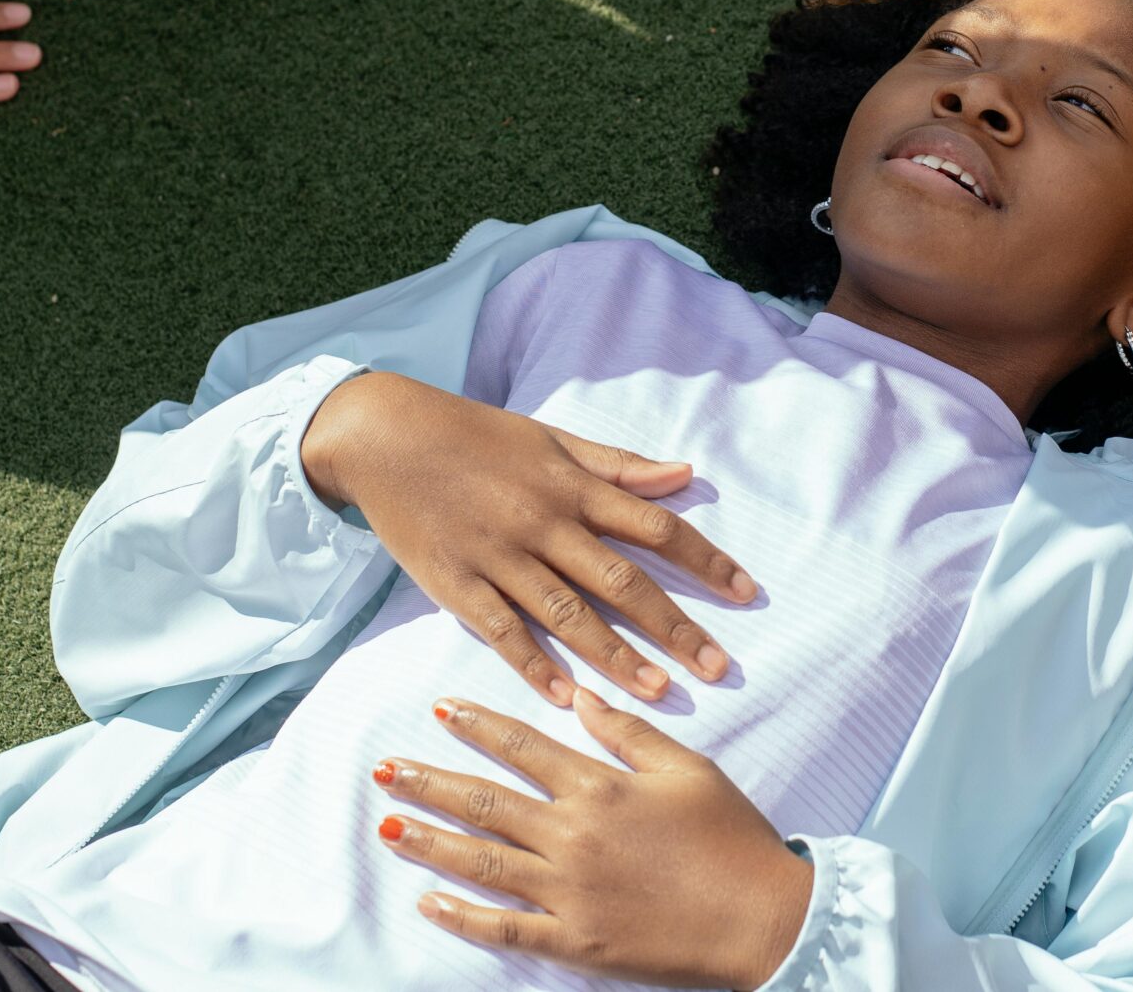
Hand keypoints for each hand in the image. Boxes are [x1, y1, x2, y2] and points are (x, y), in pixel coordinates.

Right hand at [303, 373, 757, 705]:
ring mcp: (498, 556)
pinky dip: (533, 664)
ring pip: (567, 614)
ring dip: (616, 656)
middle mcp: (544, 523)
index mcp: (573, 487)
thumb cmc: (477, 436)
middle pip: (622, 580)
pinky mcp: (455, 582)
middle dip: (674, 626)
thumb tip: (685, 476)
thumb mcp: (552, 439)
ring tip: (659, 692)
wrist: (386, 435)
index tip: (746, 592)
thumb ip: (618, 465)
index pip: (655, 527)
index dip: (705, 560)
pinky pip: (500, 630)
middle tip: (718, 667)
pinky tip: (565, 697)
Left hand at [375, 690, 814, 989]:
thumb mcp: (687, 768)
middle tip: (385, 769)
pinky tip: (429, 902)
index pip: (524, 745)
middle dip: (431, 782)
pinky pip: (504, 928)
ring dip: (431, 841)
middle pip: (487, 801)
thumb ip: (629, 732)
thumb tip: (582, 696)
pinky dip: (463, 916)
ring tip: (386, 827)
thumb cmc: (731, 836)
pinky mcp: (574, 940)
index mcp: (601, 785)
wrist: (760, 917)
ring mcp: (568, 891)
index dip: (480, 727)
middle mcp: (573, 833)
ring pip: (482, 861)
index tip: (441, 711)